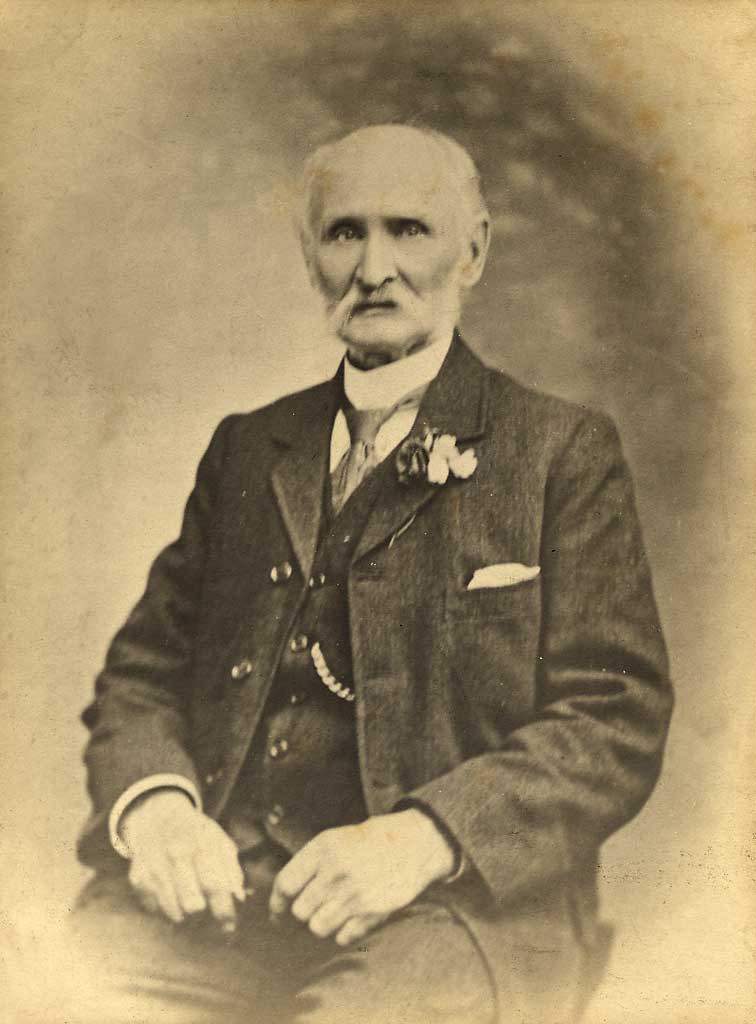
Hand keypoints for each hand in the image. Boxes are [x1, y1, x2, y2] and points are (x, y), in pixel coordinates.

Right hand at [122, 789, 244, 931]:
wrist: (157, 813)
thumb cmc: (195, 832)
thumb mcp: (218, 840)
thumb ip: (231, 867)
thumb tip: (239, 896)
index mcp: (201, 844)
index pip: (215, 885)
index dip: (224, 911)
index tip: (229, 926)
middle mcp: (176, 854)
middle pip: (191, 902)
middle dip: (200, 908)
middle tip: (201, 903)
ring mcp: (154, 866)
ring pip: (172, 909)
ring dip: (182, 910)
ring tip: (185, 895)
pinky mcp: (137, 876)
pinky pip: (153, 908)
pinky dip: (162, 905)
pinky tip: (167, 890)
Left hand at [268, 809, 455, 946]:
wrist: (413, 842)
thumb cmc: (369, 841)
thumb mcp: (335, 838)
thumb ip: (310, 863)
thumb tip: (284, 897)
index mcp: (323, 848)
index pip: (285, 884)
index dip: (276, 903)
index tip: (277, 913)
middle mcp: (335, 871)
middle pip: (300, 911)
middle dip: (306, 911)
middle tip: (317, 905)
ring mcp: (354, 893)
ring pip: (318, 928)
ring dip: (323, 924)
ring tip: (335, 911)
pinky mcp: (372, 912)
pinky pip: (343, 938)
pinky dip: (344, 933)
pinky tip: (352, 918)